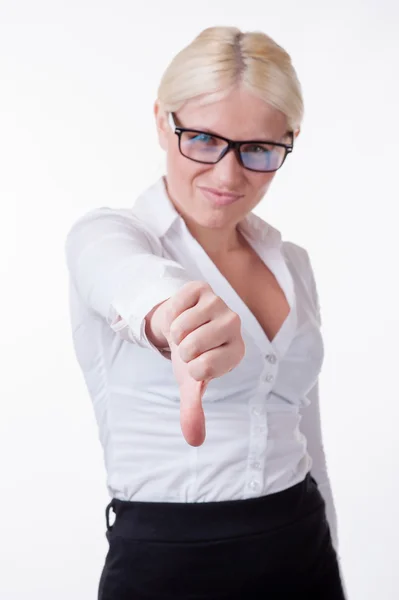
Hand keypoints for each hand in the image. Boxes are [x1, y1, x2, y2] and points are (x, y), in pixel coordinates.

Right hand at [162, 281, 244, 446]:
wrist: (180, 324)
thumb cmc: (190, 356)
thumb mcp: (190, 382)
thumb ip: (193, 409)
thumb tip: (194, 441)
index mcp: (236, 352)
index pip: (203, 368)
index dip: (190, 367)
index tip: (196, 362)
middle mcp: (234, 326)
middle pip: (192, 346)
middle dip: (181, 349)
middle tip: (189, 345)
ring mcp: (219, 304)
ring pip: (183, 326)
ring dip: (175, 331)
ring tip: (185, 330)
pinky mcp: (202, 289)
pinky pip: (176, 305)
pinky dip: (171, 312)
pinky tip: (182, 313)